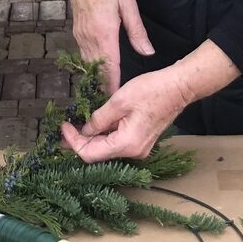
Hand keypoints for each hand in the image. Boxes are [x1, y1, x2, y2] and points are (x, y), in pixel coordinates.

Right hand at [51, 0, 152, 92]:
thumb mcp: (128, 3)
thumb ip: (137, 31)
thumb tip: (148, 53)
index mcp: (104, 32)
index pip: (109, 66)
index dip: (113, 86)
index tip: (118, 102)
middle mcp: (89, 37)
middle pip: (95, 70)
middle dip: (103, 88)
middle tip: (112, 107)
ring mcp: (80, 35)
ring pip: (88, 64)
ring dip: (96, 79)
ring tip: (105, 95)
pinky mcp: (77, 32)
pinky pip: (84, 55)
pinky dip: (91, 67)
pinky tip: (99, 72)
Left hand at [62, 65, 189, 162]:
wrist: (179, 87)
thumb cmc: (151, 91)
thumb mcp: (119, 101)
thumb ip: (99, 119)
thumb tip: (84, 130)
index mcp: (126, 144)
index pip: (91, 154)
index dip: (73, 143)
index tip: (63, 127)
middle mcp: (133, 152)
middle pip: (98, 154)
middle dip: (80, 141)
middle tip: (65, 126)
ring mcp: (139, 148)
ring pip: (107, 148)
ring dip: (91, 137)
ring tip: (76, 124)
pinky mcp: (141, 140)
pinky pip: (117, 142)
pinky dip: (103, 134)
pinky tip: (95, 123)